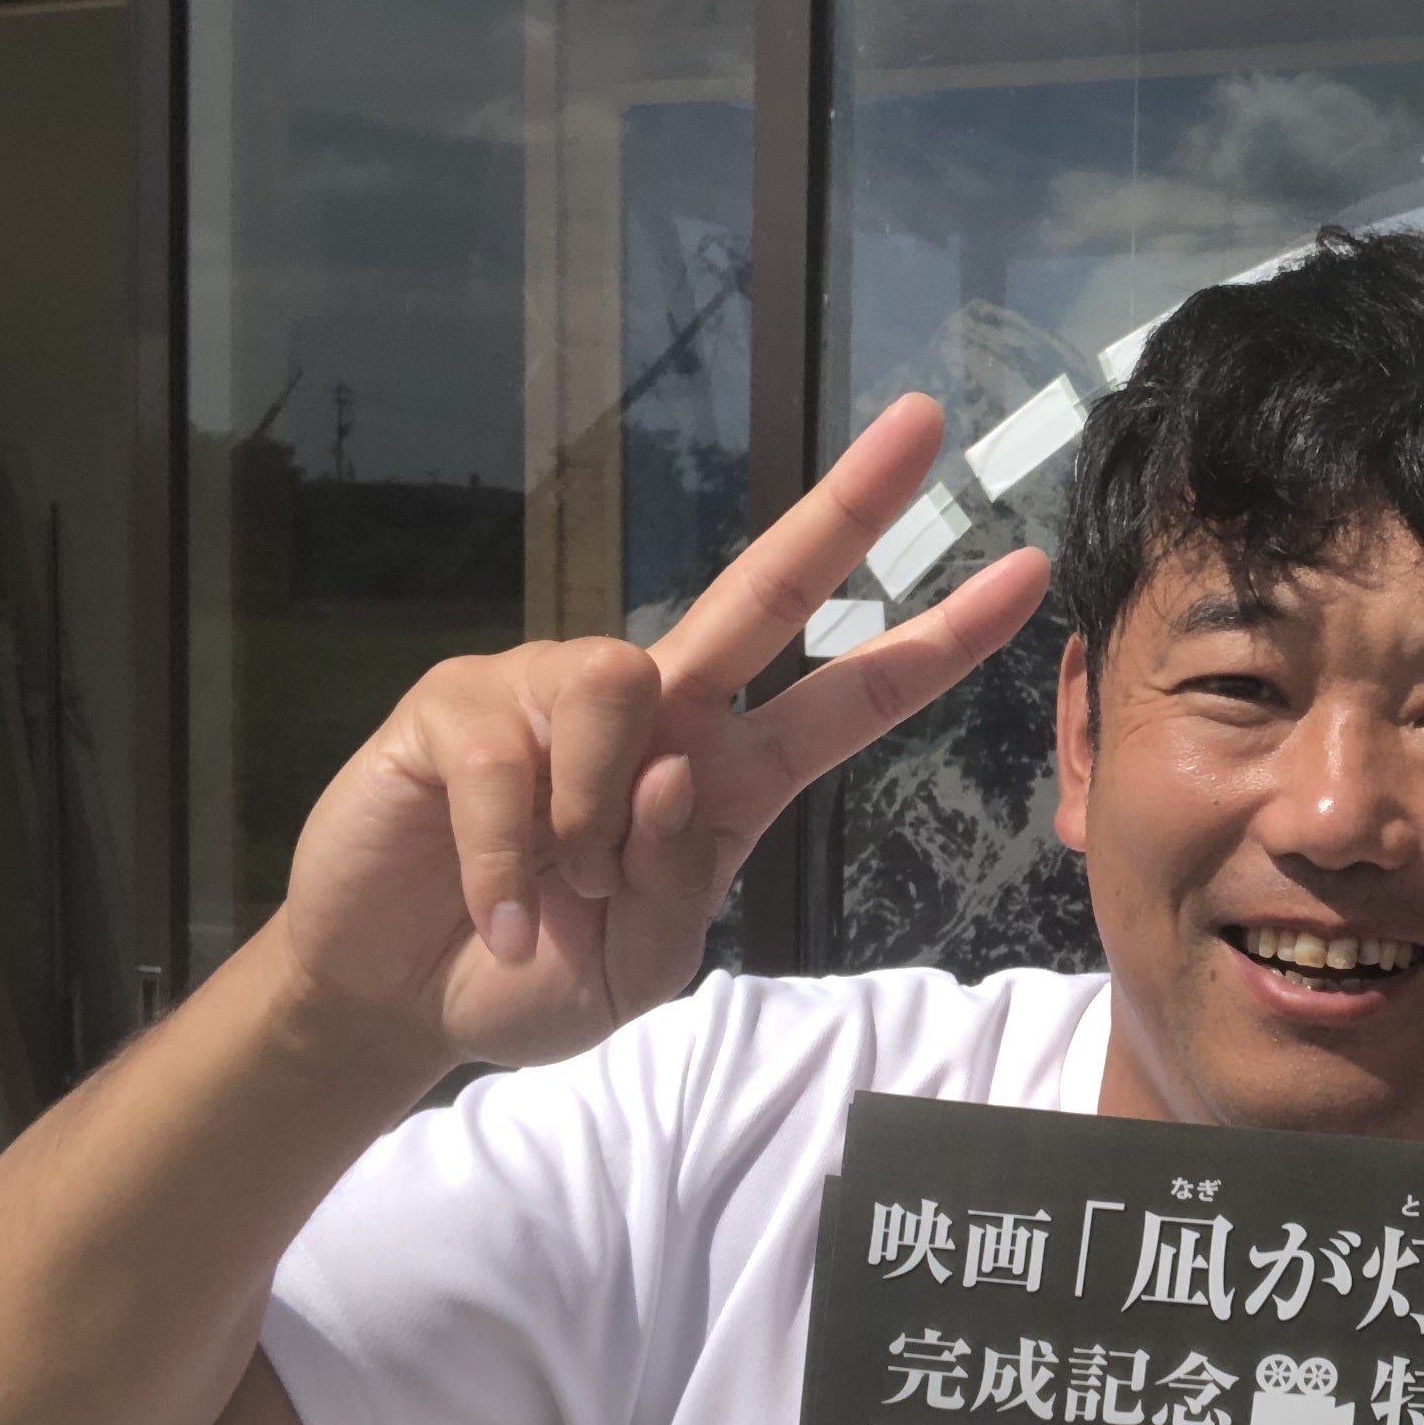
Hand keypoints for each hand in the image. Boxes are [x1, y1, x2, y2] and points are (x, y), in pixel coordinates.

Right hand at [278, 395, 1048, 1066]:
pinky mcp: (461, 701)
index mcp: (726, 777)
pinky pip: (515, 759)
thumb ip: (680, 883)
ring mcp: (553, 690)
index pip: (849, 697)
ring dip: (593, 823)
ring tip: (557, 894)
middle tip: (925, 425)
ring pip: (625, 687)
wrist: (399, 999)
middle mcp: (656, 710)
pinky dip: (510, 861)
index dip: (937, 640)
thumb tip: (675, 766)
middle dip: (848, 507)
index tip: (1024, 574)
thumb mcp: (642, 965)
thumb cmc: (532, 976)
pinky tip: (493, 910)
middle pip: (764, 588)